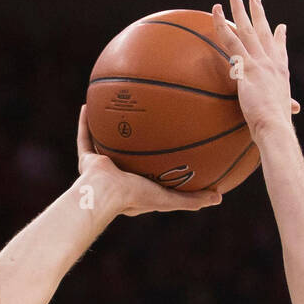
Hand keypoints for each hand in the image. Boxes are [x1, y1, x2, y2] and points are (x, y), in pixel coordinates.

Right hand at [76, 106, 221, 217]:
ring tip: (116, 107)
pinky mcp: (87, 160)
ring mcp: (101, 167)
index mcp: (135, 187)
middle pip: (126, 154)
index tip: (168, 146)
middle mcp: (117, 175)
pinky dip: (85, 122)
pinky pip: (85, 137)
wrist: (106, 195)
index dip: (156, 161)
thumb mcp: (170, 198)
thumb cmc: (137, 197)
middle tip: (143, 122)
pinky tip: (89, 103)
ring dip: (108, 127)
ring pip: (104, 143)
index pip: (148, 172)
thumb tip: (219, 195)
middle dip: (133, 140)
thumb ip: (193, 199)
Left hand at [211, 0, 300, 139]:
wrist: (275, 126)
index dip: (279, 38)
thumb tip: (296, 109)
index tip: (280, 27)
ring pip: (246, 29)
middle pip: (263, 31)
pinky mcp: (246, 66)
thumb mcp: (284, 112)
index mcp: (281, 73)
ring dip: (239, 8)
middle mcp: (272, 62)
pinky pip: (230, 41)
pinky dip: (222, 25)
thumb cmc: (278, 125)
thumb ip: (287, 107)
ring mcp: (259, 61)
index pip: (280, 50)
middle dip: (258, 12)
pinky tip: (216, 12)